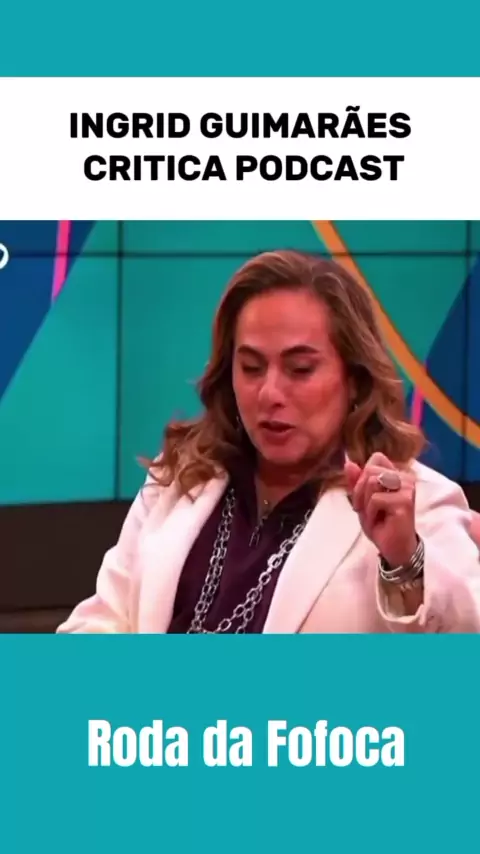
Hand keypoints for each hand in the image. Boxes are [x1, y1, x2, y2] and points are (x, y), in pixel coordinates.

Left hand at [345, 452, 417, 566]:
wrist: (393, 548)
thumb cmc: (380, 524)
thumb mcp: (362, 500)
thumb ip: (356, 481)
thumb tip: (348, 463)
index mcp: (396, 474)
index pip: (376, 457)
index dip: (363, 476)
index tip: (364, 495)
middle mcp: (405, 477)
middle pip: (371, 469)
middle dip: (360, 491)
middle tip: (365, 509)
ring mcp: (407, 488)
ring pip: (372, 481)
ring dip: (365, 502)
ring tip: (372, 515)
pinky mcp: (405, 501)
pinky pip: (376, 499)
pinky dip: (370, 513)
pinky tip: (379, 522)